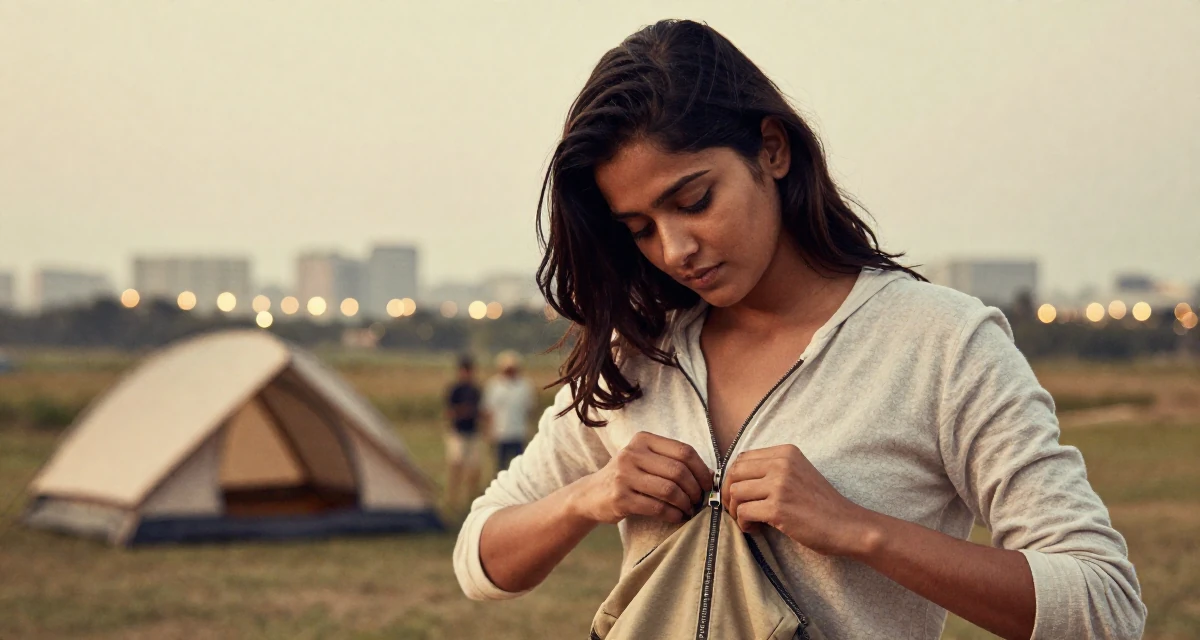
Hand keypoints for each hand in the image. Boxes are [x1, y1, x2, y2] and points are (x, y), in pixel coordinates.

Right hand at [571, 432, 713, 524]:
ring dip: (685, 504)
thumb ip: (672, 462)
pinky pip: (657, 507)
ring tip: (688, 510)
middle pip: (678, 471)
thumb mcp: (645, 460)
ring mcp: (624, 475)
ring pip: (669, 490)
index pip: (684, 451)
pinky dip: (673, 514)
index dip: (702, 469)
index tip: (708, 484)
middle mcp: (631, 453)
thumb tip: (710, 474)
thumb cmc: (628, 477)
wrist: (591, 494)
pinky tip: (677, 517)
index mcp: (643, 440)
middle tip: (699, 501)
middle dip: (695, 489)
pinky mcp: (620, 498)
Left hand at [723, 444, 878, 556]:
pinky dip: (744, 523)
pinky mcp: (778, 508)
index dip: (733, 477)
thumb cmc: (822, 505)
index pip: (742, 458)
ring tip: (750, 521)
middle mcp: (781, 464)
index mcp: (786, 452)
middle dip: (728, 493)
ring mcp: (779, 485)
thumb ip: (772, 470)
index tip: (738, 494)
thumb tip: (735, 479)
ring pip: (735, 493)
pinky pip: (743, 512)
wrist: (848, 525)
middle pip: (734, 473)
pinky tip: (756, 529)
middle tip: (736, 509)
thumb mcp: (798, 474)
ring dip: (736, 511)